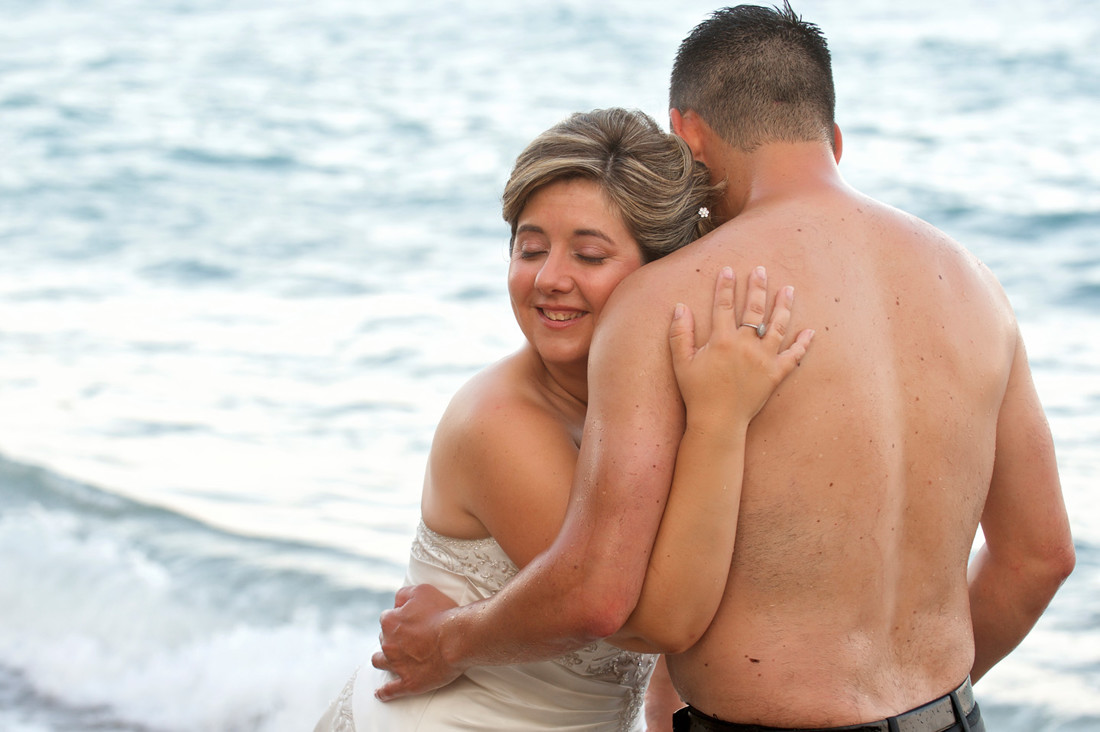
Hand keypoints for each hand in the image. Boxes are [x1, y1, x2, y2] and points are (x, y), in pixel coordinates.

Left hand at [371, 583, 464, 700]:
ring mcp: (397, 665)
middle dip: (393, 637)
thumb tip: (395, 602)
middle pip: (384, 639)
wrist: (458, 639)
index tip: (410, 619)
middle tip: (409, 637)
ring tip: (391, 660)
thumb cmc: (442, 613)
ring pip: (380, 662)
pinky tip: (381, 693)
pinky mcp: (408, 682)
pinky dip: (384, 692)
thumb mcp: (421, 590)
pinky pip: (390, 690)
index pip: (387, 618)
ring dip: (383, 659)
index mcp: (390, 622)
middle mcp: (388, 644)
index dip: (399, 618)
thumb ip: (403, 594)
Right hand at [669, 266, 812, 429]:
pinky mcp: (776, 375)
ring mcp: (764, 359)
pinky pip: (794, 356)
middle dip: (758, 287)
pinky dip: (803, 344)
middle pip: (755, 309)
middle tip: (762, 270)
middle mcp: (746, 345)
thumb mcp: (682, 363)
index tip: (728, 270)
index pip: (723, 306)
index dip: (725, 286)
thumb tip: (680, 307)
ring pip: (778, 326)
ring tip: (789, 290)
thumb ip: (680, 334)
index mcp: (723, 340)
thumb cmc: (697, 392)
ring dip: (784, 306)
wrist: (718, 422)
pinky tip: (810, 332)